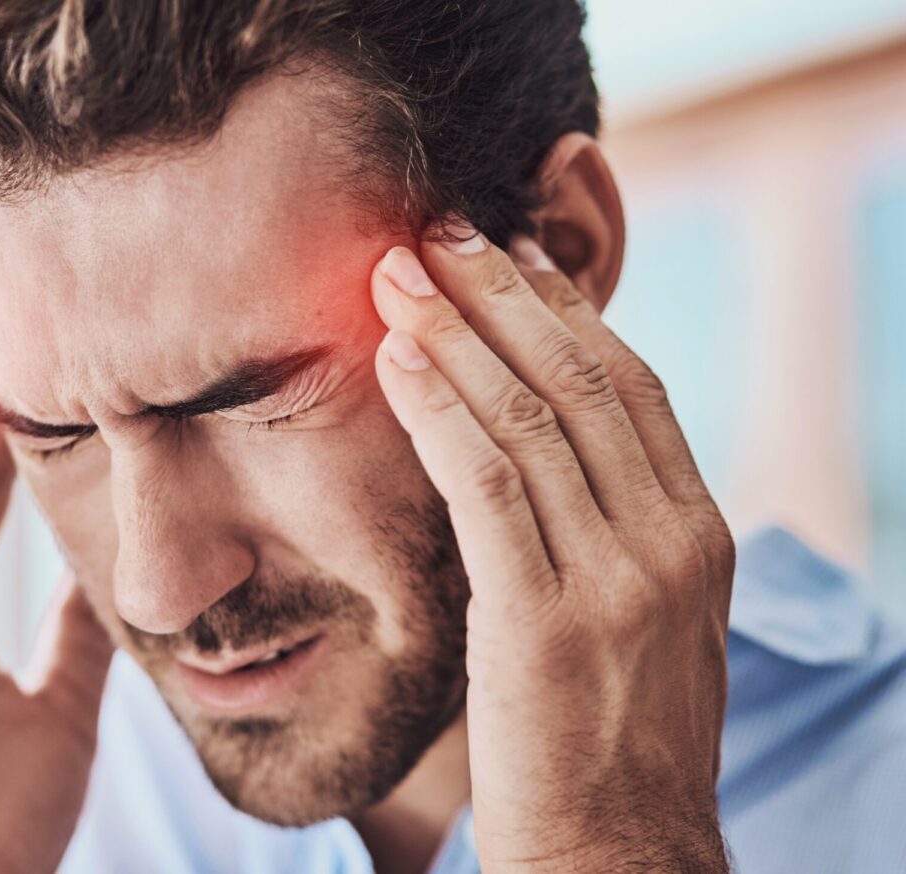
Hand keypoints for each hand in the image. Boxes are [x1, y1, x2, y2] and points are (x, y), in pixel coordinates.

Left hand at [369, 228, 734, 871]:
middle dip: (502, 292)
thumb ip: (614, 534)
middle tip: (438, 228)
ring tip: (396, 271)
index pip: (629, 387)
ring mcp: (616, 579)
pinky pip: (486, 483)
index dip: (564, 309)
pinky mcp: (547, 620)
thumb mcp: (643, 622)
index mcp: (698, 535)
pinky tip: (396, 359)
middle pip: (580, 379)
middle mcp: (670, 542)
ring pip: (530, 416)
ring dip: (455, 330)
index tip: (507, 253)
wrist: (622, 858)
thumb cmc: (612, 741)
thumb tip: (553, 456)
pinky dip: (438, 408)